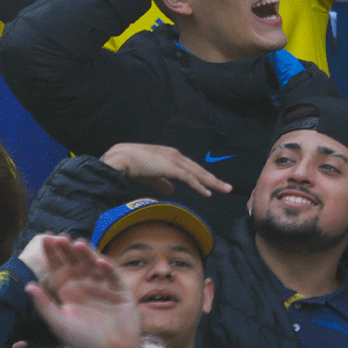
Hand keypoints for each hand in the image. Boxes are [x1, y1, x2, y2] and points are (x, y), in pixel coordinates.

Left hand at [25, 235, 141, 347]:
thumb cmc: (83, 342)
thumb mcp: (59, 324)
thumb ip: (44, 306)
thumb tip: (28, 286)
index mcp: (70, 293)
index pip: (59, 269)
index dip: (53, 255)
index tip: (45, 239)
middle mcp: (86, 287)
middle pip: (76, 263)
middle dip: (67, 250)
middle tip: (59, 237)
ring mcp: (105, 288)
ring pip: (94, 266)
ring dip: (87, 255)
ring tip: (77, 244)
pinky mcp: (121, 293)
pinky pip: (114, 277)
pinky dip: (107, 269)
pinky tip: (99, 261)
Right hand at [101, 143, 230, 197]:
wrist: (119, 159)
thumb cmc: (129, 166)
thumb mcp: (150, 176)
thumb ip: (162, 182)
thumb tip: (172, 191)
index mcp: (170, 155)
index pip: (191, 167)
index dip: (202, 176)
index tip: (213, 184)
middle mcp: (175, 155)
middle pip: (199, 169)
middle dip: (214, 179)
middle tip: (227, 188)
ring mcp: (174, 160)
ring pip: (198, 173)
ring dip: (213, 183)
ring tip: (225, 190)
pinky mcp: (172, 167)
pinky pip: (190, 178)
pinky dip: (200, 186)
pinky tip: (208, 193)